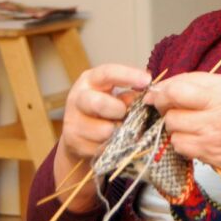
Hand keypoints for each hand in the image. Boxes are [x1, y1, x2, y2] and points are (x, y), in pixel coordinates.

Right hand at [53, 64, 149, 209]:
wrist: (79, 134)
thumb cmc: (103, 109)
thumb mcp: (115, 96)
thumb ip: (129, 96)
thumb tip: (144, 98)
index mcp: (90, 80)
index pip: (107, 73)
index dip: (128, 75)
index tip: (147, 80)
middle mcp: (78, 98)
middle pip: (98, 103)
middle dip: (118, 110)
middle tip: (124, 114)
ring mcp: (72, 121)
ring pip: (104, 130)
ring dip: (119, 132)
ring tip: (121, 129)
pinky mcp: (73, 142)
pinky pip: (101, 147)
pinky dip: (112, 146)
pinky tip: (112, 141)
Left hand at [144, 72, 220, 200]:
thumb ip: (198, 84)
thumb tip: (163, 86)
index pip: (179, 85)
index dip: (163, 89)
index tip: (156, 93)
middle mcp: (217, 109)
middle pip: (171, 103)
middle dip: (163, 105)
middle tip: (169, 108)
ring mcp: (210, 132)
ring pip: (171, 124)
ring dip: (174, 125)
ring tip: (189, 125)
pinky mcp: (205, 152)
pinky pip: (178, 144)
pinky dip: (181, 142)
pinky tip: (195, 139)